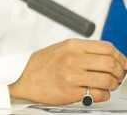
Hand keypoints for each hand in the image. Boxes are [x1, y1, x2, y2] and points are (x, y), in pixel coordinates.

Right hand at [9, 39, 126, 104]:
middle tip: (118, 76)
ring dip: (113, 85)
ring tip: (108, 85)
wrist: (24, 79)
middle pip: (111, 64)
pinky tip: (97, 92)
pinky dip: (103, 95)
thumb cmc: (43, 65)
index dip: (121, 57)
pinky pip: (99, 94)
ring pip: (108, 80)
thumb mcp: (61, 49)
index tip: (123, 64)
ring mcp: (72, 76)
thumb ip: (83, 50)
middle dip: (120, 72)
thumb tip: (109, 55)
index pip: (107, 48)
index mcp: (72, 46)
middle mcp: (72, 59)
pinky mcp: (71, 92)